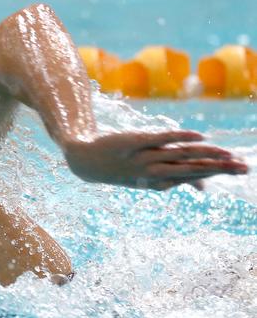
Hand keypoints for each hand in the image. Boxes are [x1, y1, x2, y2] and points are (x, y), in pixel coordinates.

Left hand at [63, 130, 247, 189]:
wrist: (84, 161)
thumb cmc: (121, 167)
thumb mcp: (147, 176)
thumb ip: (176, 176)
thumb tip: (203, 186)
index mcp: (159, 182)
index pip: (194, 176)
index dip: (217, 172)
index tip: (239, 169)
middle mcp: (154, 171)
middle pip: (192, 169)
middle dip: (219, 168)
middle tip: (244, 167)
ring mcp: (144, 157)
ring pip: (180, 156)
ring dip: (206, 155)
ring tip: (228, 155)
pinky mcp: (134, 142)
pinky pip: (160, 139)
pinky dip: (179, 138)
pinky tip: (199, 137)